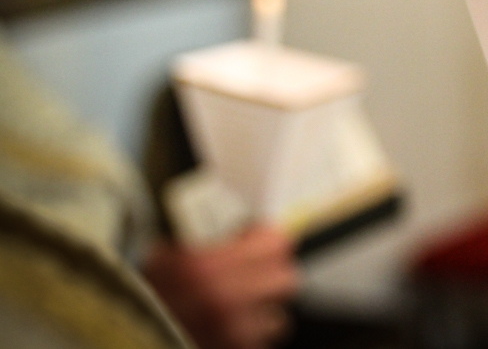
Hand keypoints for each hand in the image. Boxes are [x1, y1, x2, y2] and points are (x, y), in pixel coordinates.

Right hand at [143, 225, 299, 348]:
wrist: (118, 333)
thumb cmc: (138, 295)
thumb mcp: (163, 256)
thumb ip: (206, 243)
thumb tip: (244, 234)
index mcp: (207, 269)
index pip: (276, 244)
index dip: (266, 240)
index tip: (255, 239)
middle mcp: (225, 302)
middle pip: (285, 280)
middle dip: (271, 274)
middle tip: (253, 271)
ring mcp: (232, 336)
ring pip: (278, 318)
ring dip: (263, 312)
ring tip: (239, 307)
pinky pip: (260, 344)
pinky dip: (250, 338)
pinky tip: (229, 330)